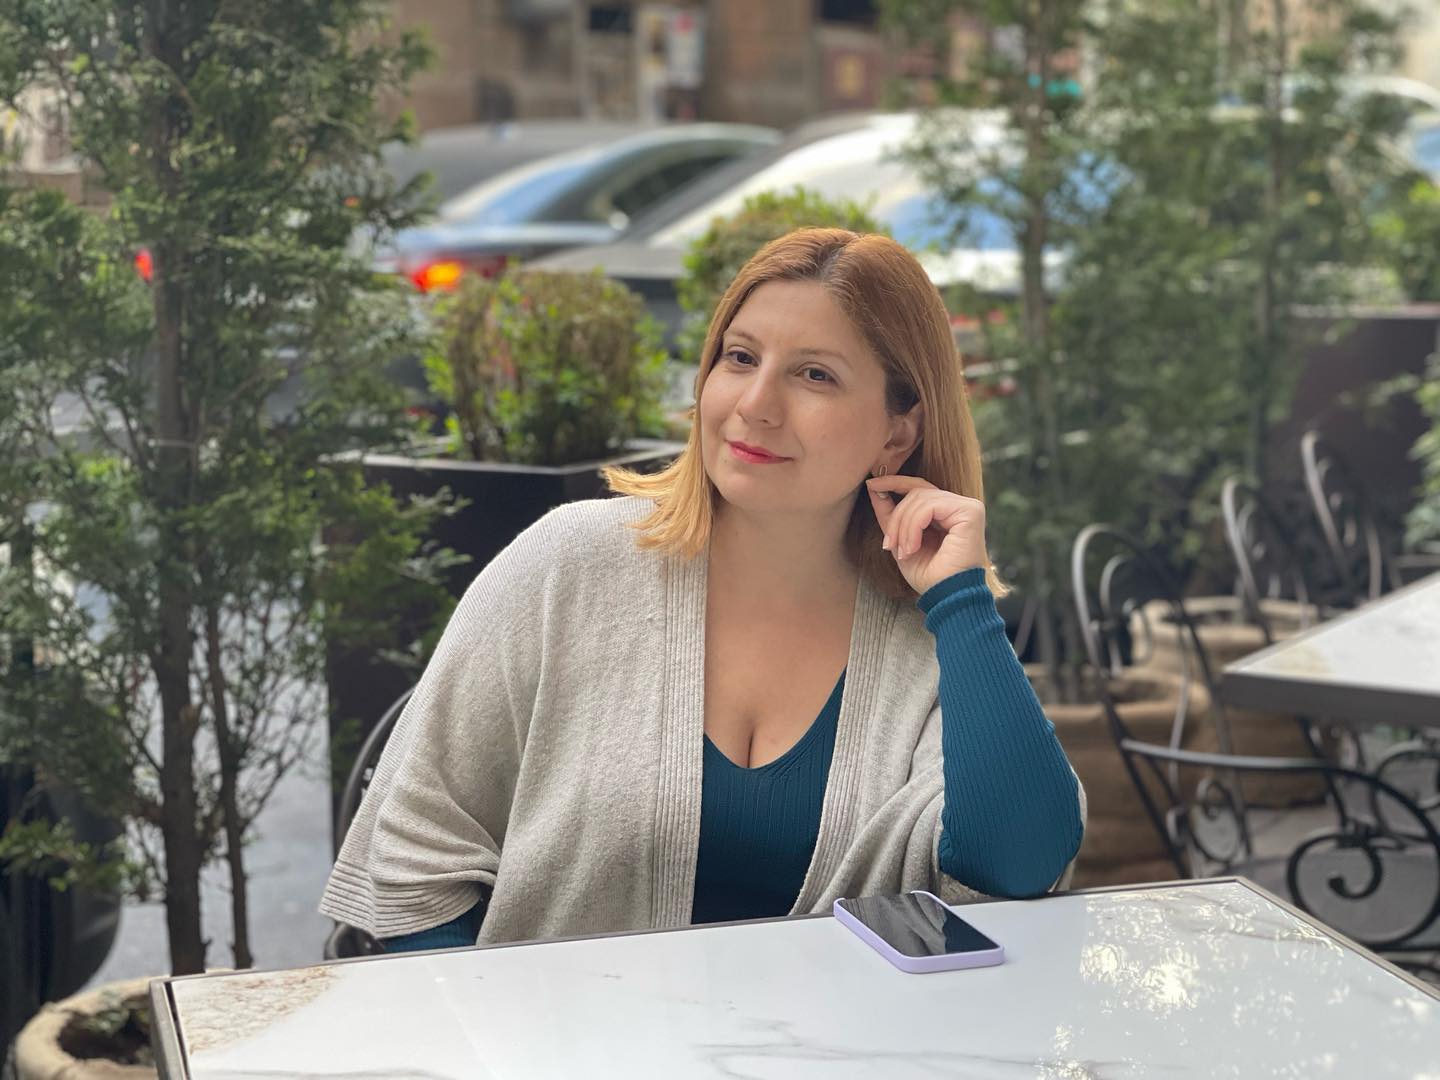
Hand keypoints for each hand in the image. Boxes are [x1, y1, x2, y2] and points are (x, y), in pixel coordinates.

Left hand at [865, 474, 989, 594]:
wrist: (947, 598)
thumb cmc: (929, 577)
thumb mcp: (901, 541)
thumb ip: (891, 515)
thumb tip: (873, 487)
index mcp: (946, 513)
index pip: (919, 488)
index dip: (894, 483)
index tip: (871, 484)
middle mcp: (959, 507)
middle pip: (916, 492)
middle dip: (896, 517)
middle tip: (888, 544)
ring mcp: (967, 507)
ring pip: (920, 498)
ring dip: (903, 526)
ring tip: (903, 551)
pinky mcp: (970, 512)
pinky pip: (929, 506)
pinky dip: (913, 527)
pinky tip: (912, 548)